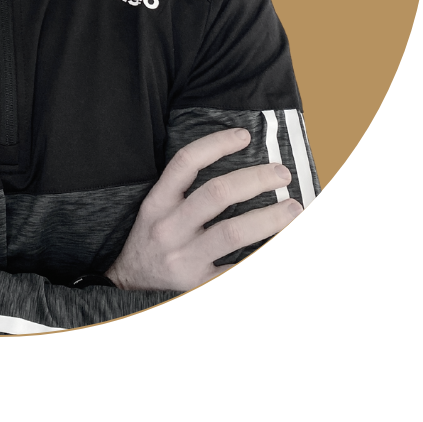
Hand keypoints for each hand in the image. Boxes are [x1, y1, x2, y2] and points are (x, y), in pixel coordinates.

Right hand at [105, 128, 301, 292]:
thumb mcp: (155, 208)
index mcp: (158, 202)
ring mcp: (184, 258)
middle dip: (255, 179)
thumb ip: (184, 188)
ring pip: (232, 233)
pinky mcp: (199, 286)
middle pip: (217, 194)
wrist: (128, 285)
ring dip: (269, 218)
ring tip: (294, 209)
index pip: (186, 162)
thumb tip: (236, 167)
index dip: (217, 144)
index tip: (245, 136)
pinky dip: (263, 260)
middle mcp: (169, 228)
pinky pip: (237, 271)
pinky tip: (284, 249)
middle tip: (282, 174)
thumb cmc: (150, 238)